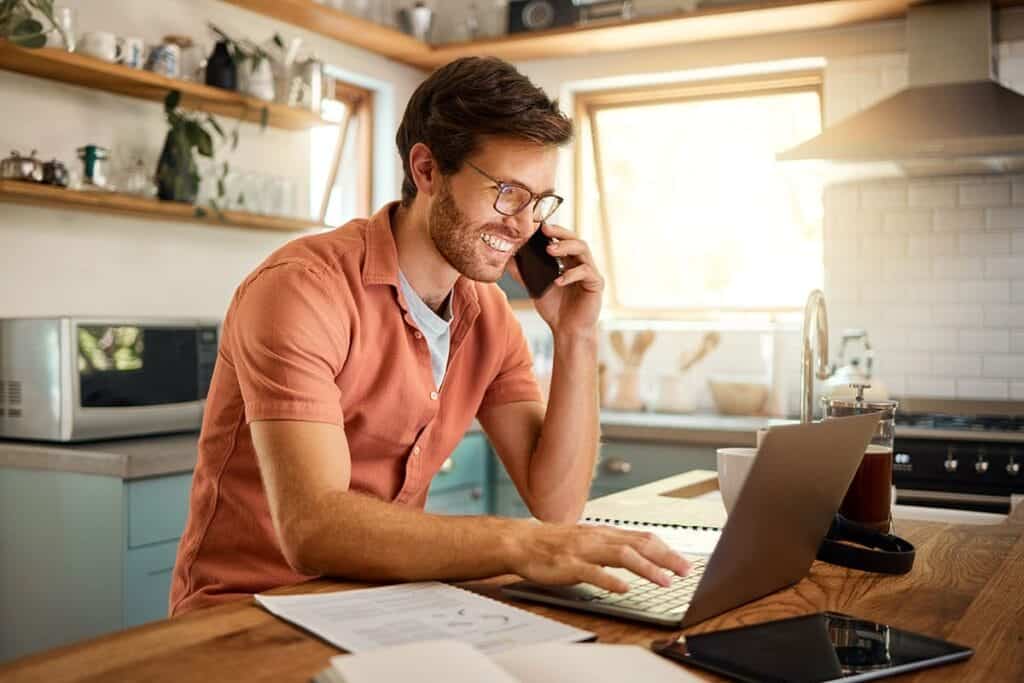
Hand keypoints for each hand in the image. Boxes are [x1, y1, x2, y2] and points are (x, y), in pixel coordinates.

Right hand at [507, 522, 690, 592]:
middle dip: (665, 557)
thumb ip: (611, 547)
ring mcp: (584, 551)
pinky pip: (593, 572)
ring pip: (621, 556)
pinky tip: (624, 588)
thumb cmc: (554, 544)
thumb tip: (638, 554)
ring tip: (663, 580)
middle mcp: (598, 538)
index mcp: (604, 533)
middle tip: (685, 570)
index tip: (683, 562)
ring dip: (646, 568)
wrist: (522, 542)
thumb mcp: (588, 540)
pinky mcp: (569, 565)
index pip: (643, 538)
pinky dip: (610, 580)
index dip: (666, 550)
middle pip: (639, 544)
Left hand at [519, 223, 603, 335]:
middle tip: (545, 230)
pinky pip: (586, 272)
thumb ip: (523, 273)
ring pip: (583, 249)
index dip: (552, 231)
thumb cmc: (554, 309)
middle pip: (575, 238)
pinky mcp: (596, 284)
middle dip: (560, 232)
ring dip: (566, 247)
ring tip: (550, 250)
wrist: (567, 331)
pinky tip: (558, 280)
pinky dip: (571, 274)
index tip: (536, 226)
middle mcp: (581, 263)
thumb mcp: (534, 288)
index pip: (562, 239)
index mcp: (568, 261)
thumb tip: (506, 258)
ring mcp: (590, 272)